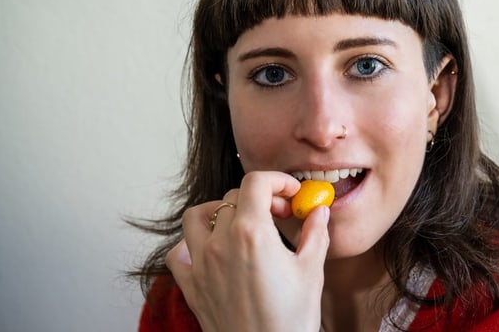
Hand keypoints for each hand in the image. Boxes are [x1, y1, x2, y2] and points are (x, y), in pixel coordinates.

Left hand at [165, 171, 330, 331]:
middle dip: (259, 198)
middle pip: (232, 197)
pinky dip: (191, 244)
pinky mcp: (192, 286)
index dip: (277, 181)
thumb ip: (316, 232)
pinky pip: (179, 253)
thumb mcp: (312, 270)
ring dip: (218, 211)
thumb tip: (319, 210)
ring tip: (241, 222)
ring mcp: (201, 264)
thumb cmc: (291, 320)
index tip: (291, 194)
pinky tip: (213, 250)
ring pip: (196, 216)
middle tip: (279, 214)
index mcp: (252, 233)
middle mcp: (220, 243)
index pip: (256, 183)